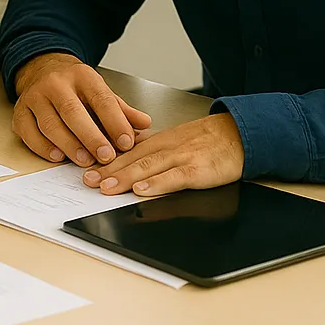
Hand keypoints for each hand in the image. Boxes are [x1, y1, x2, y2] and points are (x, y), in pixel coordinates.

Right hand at [12, 53, 152, 167]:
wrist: (41, 69)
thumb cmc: (75, 86)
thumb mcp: (101, 91)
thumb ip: (122, 110)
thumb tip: (144, 124)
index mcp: (81, 76)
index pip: (100, 98)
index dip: (115, 121)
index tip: (126, 142)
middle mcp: (55, 83)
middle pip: (72, 110)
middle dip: (90, 136)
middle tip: (105, 156)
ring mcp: (34, 97)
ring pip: (49, 123)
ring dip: (68, 144)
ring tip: (84, 160)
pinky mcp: (20, 111)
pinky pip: (28, 132)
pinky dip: (42, 147)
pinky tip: (57, 156)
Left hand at [82, 113, 243, 196]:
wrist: (239, 134)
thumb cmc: (206, 140)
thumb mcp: (173, 139)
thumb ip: (150, 147)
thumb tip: (123, 153)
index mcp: (158, 141)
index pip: (126, 151)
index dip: (104, 160)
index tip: (85, 169)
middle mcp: (165, 147)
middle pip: (132, 159)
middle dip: (107, 170)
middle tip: (86, 180)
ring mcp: (181, 158)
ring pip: (148, 167)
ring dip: (124, 177)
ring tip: (105, 187)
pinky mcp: (198, 170)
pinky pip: (175, 177)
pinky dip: (157, 184)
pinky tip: (142, 190)